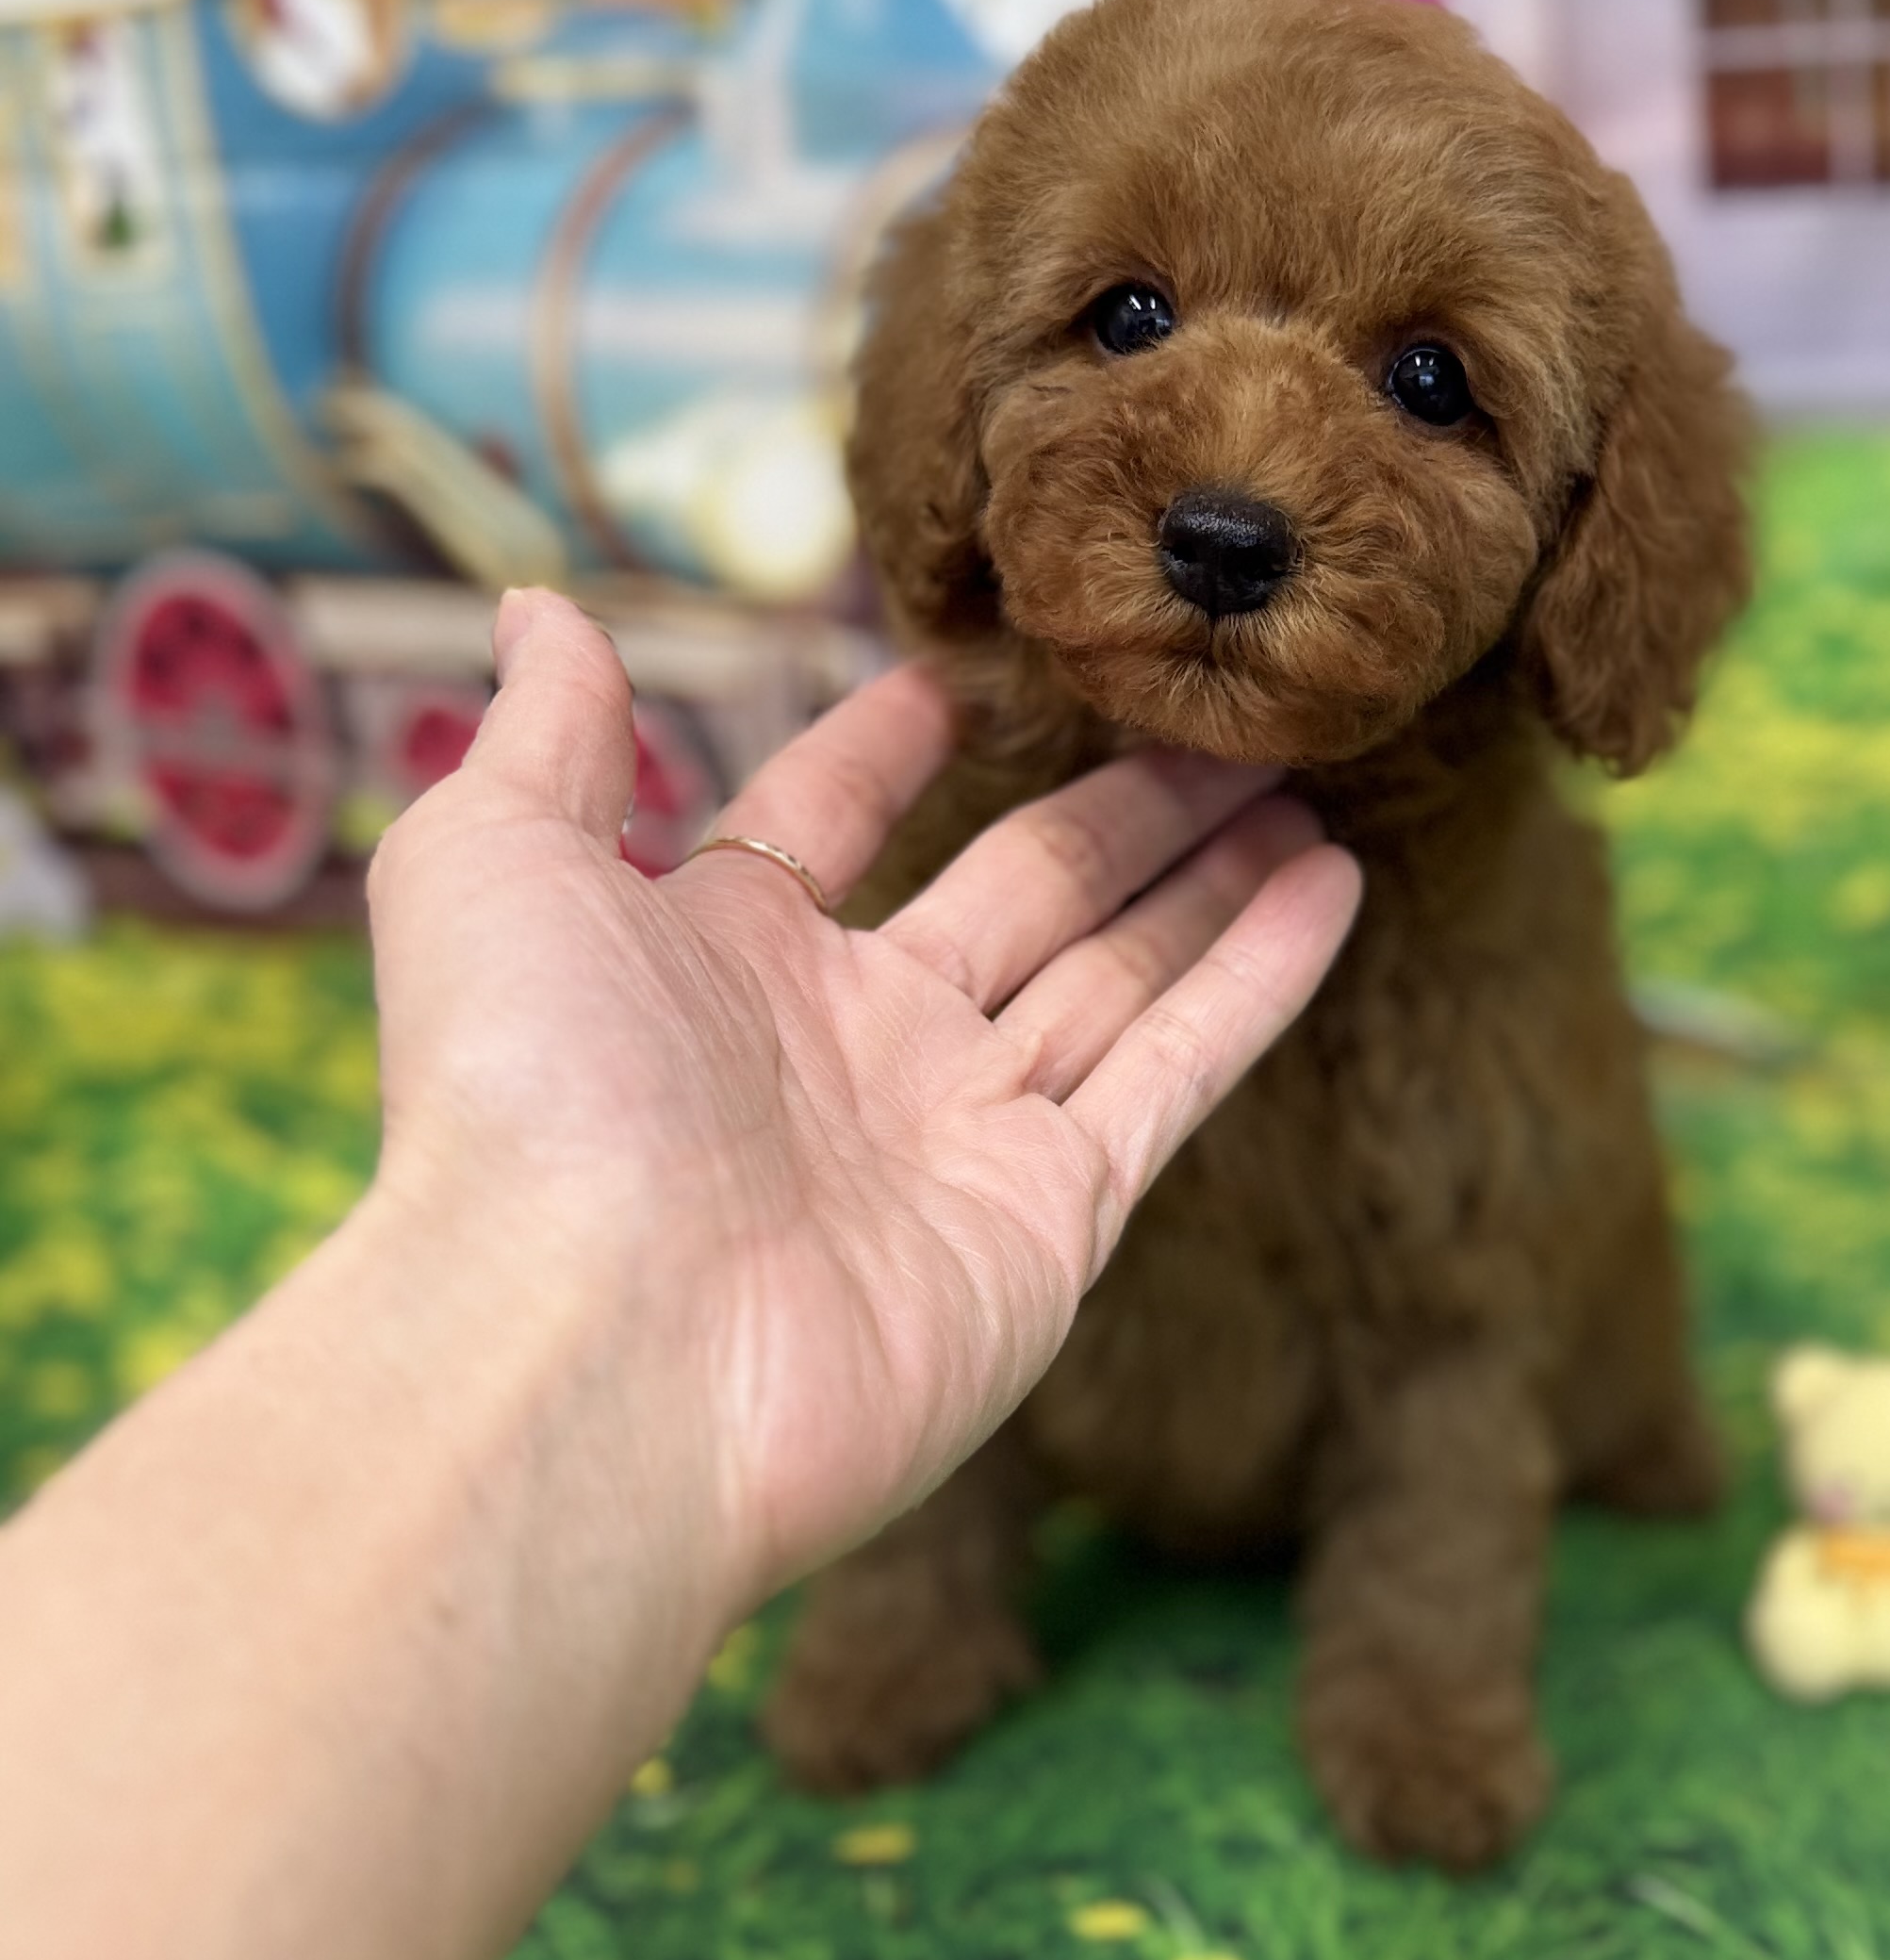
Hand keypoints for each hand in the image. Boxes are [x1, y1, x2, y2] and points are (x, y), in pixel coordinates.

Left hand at [365, 591, 1358, 1613]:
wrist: (592, 1353)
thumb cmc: (523, 1098)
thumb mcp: (488, 863)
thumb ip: (546, 732)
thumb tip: (543, 606)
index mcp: (718, 955)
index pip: (829, 818)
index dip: (891, 744)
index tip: (973, 670)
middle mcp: (852, 1044)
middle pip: (1017, 887)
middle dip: (1117, 802)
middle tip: (1219, 718)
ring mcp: (963, 1133)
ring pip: (1116, 967)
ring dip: (1209, 873)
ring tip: (1302, 784)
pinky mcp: (1054, 1217)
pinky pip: (1176, 1068)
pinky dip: (1258, 976)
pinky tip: (1331, 883)